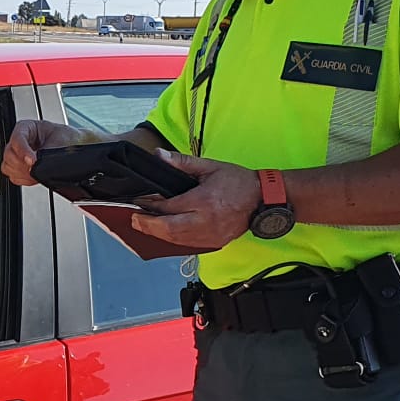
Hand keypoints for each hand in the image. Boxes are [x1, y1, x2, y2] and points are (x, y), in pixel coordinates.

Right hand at [1, 119, 98, 186]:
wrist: (74, 146)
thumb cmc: (67, 138)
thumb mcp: (59, 141)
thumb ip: (46, 152)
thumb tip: (38, 164)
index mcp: (27, 128)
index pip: (18, 139)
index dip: (23, 152)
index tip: (32, 161)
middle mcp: (20, 141)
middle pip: (9, 154)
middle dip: (22, 165)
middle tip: (35, 169)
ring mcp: (18, 154)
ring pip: (9, 166)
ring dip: (22, 173)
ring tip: (35, 174)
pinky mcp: (20, 167)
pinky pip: (13, 176)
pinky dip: (23, 179)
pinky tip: (34, 177)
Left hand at [130, 151, 260, 250]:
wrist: (264, 199)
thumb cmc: (239, 182)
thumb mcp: (210, 167)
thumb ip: (182, 163)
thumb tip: (159, 155)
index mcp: (204, 201)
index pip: (169, 207)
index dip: (151, 205)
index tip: (139, 201)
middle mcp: (206, 221)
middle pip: (169, 229)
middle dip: (148, 225)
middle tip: (134, 220)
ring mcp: (211, 235)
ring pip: (177, 240)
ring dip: (159, 234)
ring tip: (145, 226)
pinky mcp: (215, 242)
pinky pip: (189, 244)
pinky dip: (174, 239)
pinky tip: (165, 233)